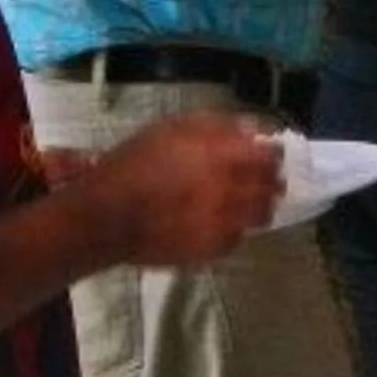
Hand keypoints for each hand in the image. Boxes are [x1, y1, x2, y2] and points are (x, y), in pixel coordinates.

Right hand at [83, 113, 283, 264]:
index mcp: (220, 156)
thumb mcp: (169, 130)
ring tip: (244, 203)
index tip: (269, 155)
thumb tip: (250, 129)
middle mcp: (230, 189)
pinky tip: (219, 223)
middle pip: (272, 186)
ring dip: (259, 207)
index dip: (273, 155)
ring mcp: (223, 222)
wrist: (103, 217)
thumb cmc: (132, 166)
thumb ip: (214, 126)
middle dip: (271, 181)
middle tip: (261, 180)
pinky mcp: (211, 249)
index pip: (270, 155)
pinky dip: (234, 230)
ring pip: (262, 215)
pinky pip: (237, 239)